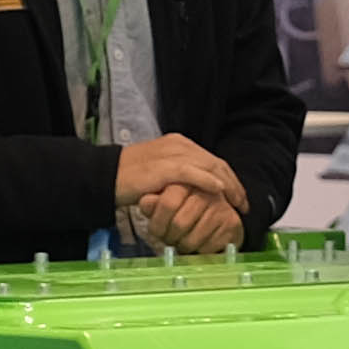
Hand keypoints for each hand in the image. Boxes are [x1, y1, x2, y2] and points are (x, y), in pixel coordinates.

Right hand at [109, 136, 246, 252]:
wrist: (105, 176)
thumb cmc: (131, 179)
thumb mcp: (161, 175)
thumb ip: (181, 177)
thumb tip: (201, 192)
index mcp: (179, 144)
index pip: (212, 161)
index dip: (229, 179)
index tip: (239, 198)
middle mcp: (178, 145)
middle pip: (215, 163)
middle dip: (233, 184)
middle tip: (244, 204)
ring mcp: (171, 154)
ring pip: (208, 167)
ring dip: (226, 185)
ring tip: (236, 202)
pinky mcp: (162, 167)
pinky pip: (191, 173)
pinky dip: (207, 181)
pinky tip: (219, 191)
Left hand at [124, 181, 246, 257]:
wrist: (217, 220)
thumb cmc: (184, 211)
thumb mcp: (162, 203)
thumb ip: (151, 202)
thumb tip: (145, 202)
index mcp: (187, 181)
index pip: (167, 204)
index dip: (158, 224)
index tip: (157, 232)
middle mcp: (206, 191)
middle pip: (179, 224)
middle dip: (170, 238)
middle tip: (169, 240)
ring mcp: (221, 207)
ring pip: (192, 238)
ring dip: (183, 246)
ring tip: (182, 243)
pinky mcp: (232, 223)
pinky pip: (207, 247)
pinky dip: (199, 251)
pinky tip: (198, 245)